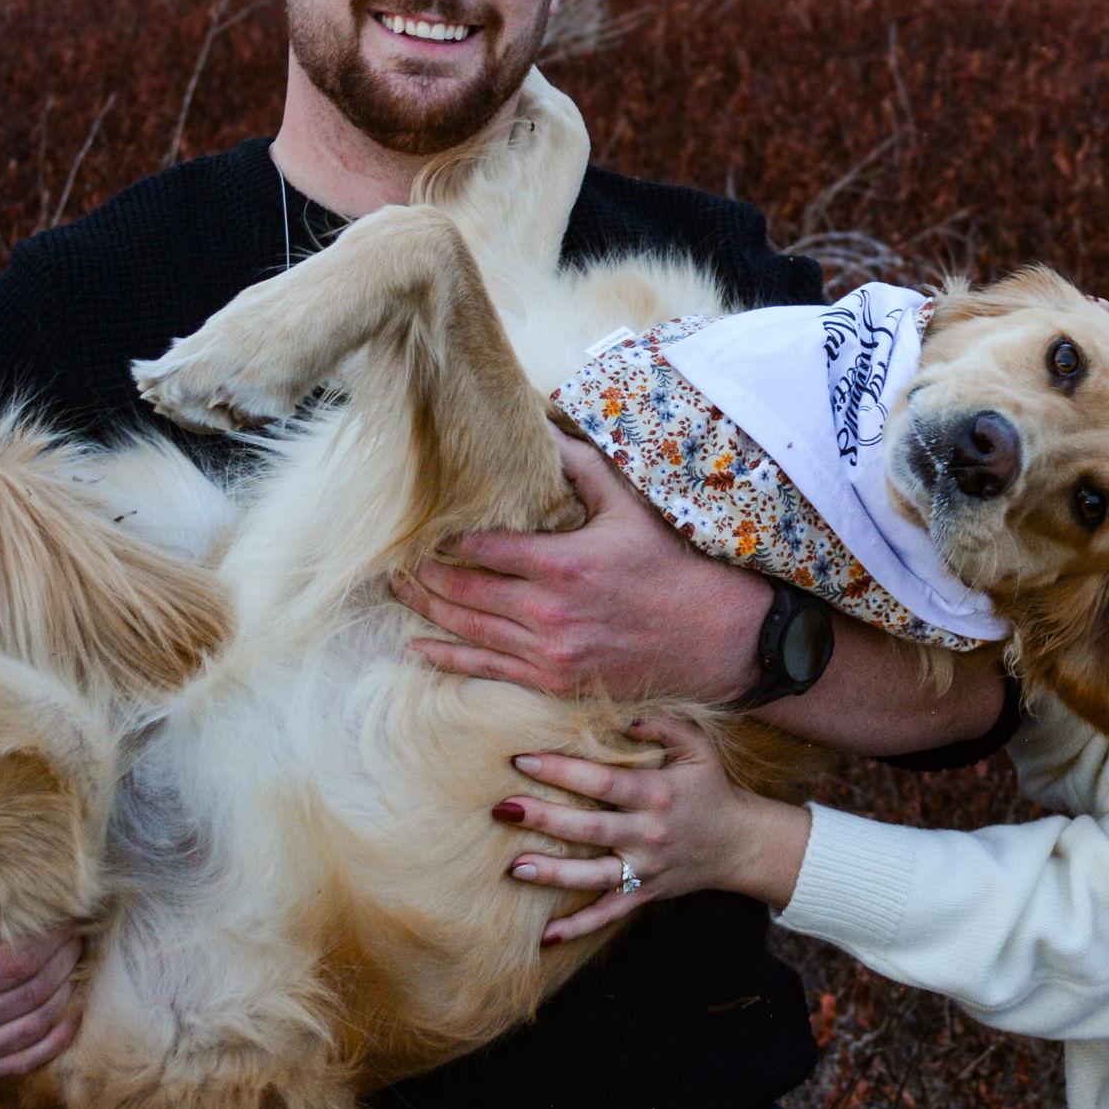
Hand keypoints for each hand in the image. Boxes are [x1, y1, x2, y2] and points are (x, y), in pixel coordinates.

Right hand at [0, 926, 81, 1086]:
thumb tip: (29, 892)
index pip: (19, 964)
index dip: (54, 938)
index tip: (70, 916)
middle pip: (33, 993)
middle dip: (66, 958)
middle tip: (80, 932)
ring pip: (34, 1027)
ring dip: (67, 990)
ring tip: (76, 960)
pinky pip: (20, 1062)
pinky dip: (56, 1038)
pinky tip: (74, 1011)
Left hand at [395, 436, 772, 703]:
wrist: (718, 638)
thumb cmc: (677, 568)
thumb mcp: (631, 508)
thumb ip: (582, 467)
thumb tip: (545, 427)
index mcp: (562, 563)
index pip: (481, 547)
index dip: (444, 538)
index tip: (418, 526)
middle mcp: (548, 612)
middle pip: (463, 589)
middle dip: (423, 573)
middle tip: (390, 559)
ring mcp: (550, 652)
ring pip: (469, 629)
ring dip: (427, 610)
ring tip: (397, 592)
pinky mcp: (557, 681)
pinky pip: (490, 668)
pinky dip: (451, 657)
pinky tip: (422, 646)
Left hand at [494, 716, 811, 941]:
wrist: (739, 842)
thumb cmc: (710, 788)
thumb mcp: (697, 748)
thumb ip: (663, 725)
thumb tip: (623, 716)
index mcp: (656, 793)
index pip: (602, 782)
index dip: (562, 770)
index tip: (522, 759)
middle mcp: (647, 833)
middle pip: (588, 828)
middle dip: (544, 818)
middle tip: (503, 808)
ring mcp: (645, 868)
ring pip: (592, 875)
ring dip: (552, 873)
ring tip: (514, 867)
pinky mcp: (644, 893)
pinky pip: (608, 913)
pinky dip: (579, 927)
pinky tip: (545, 936)